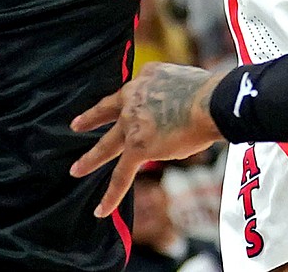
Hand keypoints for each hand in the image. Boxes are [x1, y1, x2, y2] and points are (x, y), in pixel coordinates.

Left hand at [70, 62, 225, 214]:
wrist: (211, 102)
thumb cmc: (211, 93)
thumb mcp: (188, 81)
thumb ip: (176, 97)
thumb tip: (181, 117)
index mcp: (148, 76)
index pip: (136, 90)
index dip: (136, 97)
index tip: (129, 100)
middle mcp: (134, 96)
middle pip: (108, 110)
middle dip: (90, 118)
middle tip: (76, 124)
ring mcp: (133, 123)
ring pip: (106, 145)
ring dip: (90, 159)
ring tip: (76, 170)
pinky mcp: (137, 147)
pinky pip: (121, 175)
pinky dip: (111, 195)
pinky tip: (101, 210)